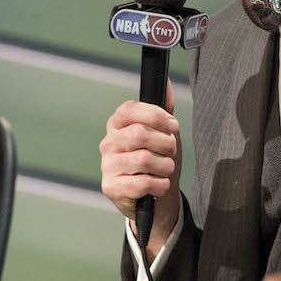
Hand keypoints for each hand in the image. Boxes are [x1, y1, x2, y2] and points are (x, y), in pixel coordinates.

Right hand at [100, 79, 181, 254]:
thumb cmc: (158, 160)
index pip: (129, 109)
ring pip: (144, 159)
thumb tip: (165, 82)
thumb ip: (164, 109)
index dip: (155, 115)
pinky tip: (160, 185)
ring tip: (166, 169)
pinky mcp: (111, 188)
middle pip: (139, 134)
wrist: (154, 197)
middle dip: (165, 142)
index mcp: (117, 124)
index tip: (173, 125)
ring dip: (165, 166)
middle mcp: (108, 143)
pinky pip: (143, 183)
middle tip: (171, 150)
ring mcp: (107, 166)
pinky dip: (160, 184)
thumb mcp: (163, 133)